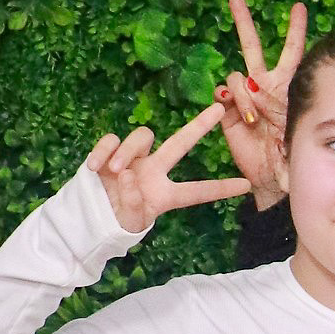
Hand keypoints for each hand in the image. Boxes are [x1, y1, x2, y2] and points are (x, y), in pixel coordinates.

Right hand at [88, 106, 254, 237]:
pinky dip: (104, 151)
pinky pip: (112, 139)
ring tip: (116, 172)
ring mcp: (133, 158)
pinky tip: (94, 167)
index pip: (197, 192)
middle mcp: (154, 171)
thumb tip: (130, 176)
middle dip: (199, 126)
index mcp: (166, 194)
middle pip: (180, 143)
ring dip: (128, 151)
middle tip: (219, 110)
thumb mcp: (129, 223)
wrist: (87, 216)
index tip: (246, 186)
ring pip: (142, 137)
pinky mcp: (110, 151)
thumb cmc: (115, 222)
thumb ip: (133, 205)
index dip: (220, 189)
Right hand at [213, 0, 306, 213]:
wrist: (275, 177)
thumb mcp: (298, 124)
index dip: (295, 30)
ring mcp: (243, 97)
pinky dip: (232, 101)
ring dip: (244, 93)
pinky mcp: (227, 112)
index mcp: (286, 86)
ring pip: (236, 75)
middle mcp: (263, 86)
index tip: (299, 7)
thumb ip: (286, 104)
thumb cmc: (294, 152)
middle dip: (244, 22)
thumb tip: (262, 87)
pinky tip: (241, 115)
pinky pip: (224, 94)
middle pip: (252, 47)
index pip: (292, 52)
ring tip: (255, 117)